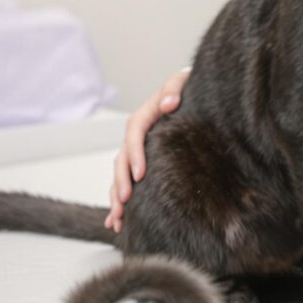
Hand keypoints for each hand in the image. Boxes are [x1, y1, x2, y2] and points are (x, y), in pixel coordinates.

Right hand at [103, 67, 190, 232]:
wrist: (187, 94)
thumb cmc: (185, 88)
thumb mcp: (180, 82)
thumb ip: (173, 89)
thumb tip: (169, 103)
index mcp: (144, 116)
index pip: (134, 135)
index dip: (135, 154)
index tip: (140, 174)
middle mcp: (135, 135)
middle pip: (122, 159)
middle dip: (121, 181)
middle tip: (125, 201)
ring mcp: (135, 150)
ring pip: (119, 175)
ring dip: (116, 197)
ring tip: (117, 218)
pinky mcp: (139, 162)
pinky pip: (125, 182)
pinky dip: (118, 201)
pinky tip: (116, 221)